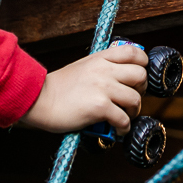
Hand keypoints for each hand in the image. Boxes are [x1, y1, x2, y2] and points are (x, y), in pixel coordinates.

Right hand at [20, 43, 147, 134]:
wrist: (39, 99)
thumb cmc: (60, 87)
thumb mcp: (84, 66)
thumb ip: (103, 67)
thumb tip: (122, 75)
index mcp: (101, 58)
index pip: (134, 52)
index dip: (143, 64)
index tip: (139, 77)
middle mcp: (105, 70)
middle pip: (141, 76)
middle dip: (141, 90)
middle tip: (132, 99)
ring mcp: (103, 88)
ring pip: (135, 99)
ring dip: (134, 111)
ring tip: (125, 116)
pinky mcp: (99, 107)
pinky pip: (123, 119)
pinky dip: (124, 127)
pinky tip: (118, 129)